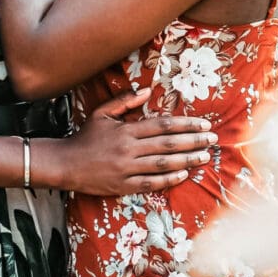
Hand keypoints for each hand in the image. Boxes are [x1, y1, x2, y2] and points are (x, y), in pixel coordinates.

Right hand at [50, 87, 215, 195]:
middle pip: (168, 144)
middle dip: (193, 141)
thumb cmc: (86, 136)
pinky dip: (168, 179)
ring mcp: (126, 169)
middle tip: (212, 138)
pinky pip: (150, 183)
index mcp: (126, 130)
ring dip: (187, 160)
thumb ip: (125, 100)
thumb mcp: (102, 113)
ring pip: (163, 164)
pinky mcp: (123, 186)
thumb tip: (148, 90)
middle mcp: (129, 149)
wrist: (65, 163)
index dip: (185, 125)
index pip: (162, 125)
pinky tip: (183, 174)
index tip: (203, 124)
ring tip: (205, 156)